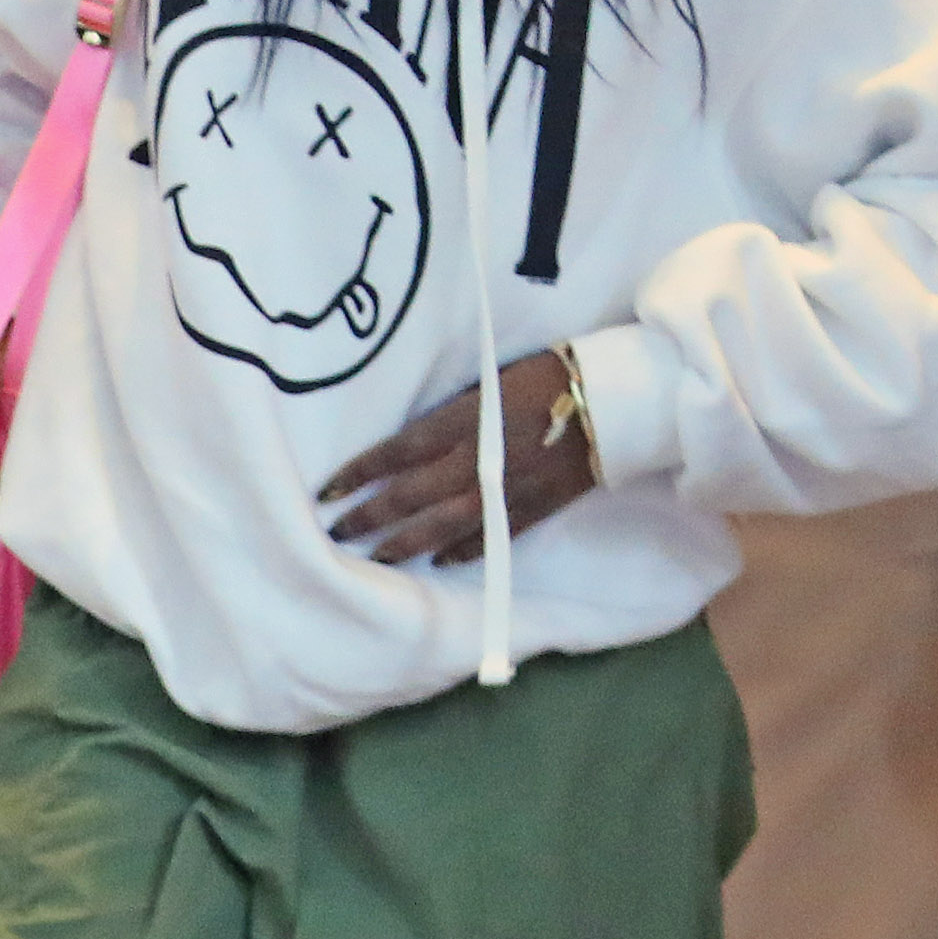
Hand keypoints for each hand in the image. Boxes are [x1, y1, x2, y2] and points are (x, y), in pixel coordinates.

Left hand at [320, 348, 599, 563]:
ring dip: (404, 543)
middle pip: (409, 496)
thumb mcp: (486, 383)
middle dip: (368, 517)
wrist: (611, 401)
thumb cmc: (546, 377)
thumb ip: (448, 416)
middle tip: (336, 532)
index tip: (326, 492)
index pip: (396, 453)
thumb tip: (411, 444)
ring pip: (441, 526)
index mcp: (462, 423)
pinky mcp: (530, 510)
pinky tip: (436, 561)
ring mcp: (502, 491)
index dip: (358, 474)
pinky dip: (460, 552)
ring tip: (376, 556)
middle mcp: (475, 462)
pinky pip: (487, 538)